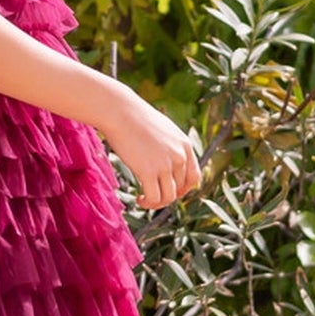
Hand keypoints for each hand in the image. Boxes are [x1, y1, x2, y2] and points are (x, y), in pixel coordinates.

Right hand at [98, 86, 200, 210]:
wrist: (120, 112)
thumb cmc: (136, 119)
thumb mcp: (162, 130)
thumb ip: (169, 146)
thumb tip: (165, 163)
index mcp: (185, 145)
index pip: (194, 176)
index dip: (183, 189)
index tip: (169, 191)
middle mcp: (179, 156)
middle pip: (181, 189)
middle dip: (167, 196)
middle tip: (152, 195)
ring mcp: (165, 164)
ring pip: (168, 197)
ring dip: (157, 204)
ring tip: (144, 200)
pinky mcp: (148, 171)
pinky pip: (154, 198)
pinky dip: (147, 203)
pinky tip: (138, 199)